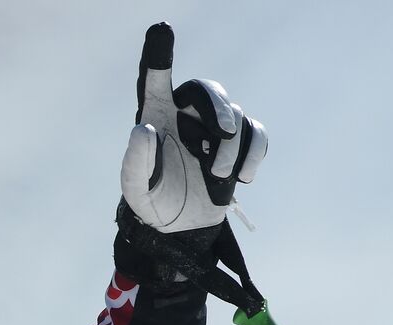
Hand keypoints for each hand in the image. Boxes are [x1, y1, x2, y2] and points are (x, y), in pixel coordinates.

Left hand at [120, 23, 266, 233]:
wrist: (178, 229)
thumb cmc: (151, 202)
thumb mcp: (135, 190)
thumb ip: (135, 162)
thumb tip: (144, 130)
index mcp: (153, 118)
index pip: (153, 81)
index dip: (158, 55)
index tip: (161, 27)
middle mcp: (183, 115)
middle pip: (206, 91)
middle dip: (219, 108)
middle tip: (223, 133)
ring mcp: (213, 129)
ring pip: (236, 118)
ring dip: (231, 148)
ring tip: (217, 176)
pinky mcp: (238, 145)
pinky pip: (257, 135)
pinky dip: (254, 154)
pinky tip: (241, 179)